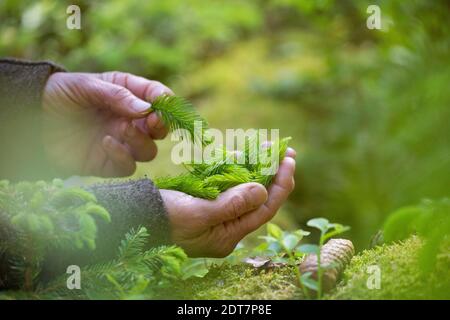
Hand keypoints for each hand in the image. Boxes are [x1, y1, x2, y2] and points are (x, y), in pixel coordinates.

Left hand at [42, 71, 172, 176]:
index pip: (158, 97)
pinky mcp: (108, 164)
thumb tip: (147, 109)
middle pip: (160, 129)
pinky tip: (105, 143)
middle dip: (161, 125)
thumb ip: (117, 95)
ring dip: (141, 141)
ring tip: (121, 129)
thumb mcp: (85, 86)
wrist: (31, 118)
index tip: (162, 105)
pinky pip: (128, 167)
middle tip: (152, 121)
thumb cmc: (59, 94)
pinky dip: (122, 157)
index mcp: (128, 94)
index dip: (166, 102)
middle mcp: (129, 120)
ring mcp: (120, 143)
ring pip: (148, 150)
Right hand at [161, 149, 295, 256]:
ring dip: (257, 169)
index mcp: (228, 236)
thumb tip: (263, 191)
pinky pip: (229, 185)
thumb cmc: (164, 217)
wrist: (137, 215)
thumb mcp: (198, 213)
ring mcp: (217, 214)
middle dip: (273, 174)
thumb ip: (232, 205)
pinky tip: (243, 155)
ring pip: (245, 190)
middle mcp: (227, 227)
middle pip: (259, 199)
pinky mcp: (208, 202)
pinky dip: (237, 169)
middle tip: (285, 151)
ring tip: (267, 148)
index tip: (289, 160)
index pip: (264, 209)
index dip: (281, 184)